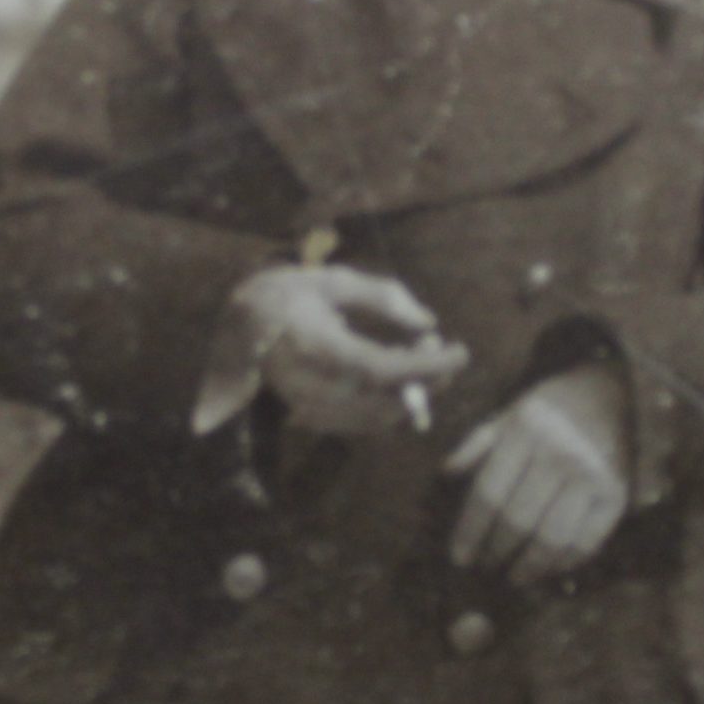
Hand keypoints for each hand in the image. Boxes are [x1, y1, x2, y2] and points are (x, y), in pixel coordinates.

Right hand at [235, 264, 467, 434]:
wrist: (242, 326)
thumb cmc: (291, 294)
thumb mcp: (335, 281)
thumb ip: (383, 298)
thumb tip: (428, 322)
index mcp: (317, 346)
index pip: (382, 368)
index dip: (425, 366)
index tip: (461, 351)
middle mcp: (312, 385)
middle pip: (384, 399)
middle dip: (424, 379)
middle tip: (439, 350)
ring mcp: (310, 408)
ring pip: (377, 417)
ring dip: (409, 393)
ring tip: (415, 357)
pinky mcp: (312, 419)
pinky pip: (363, 423)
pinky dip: (390, 405)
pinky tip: (396, 378)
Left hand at [444, 367, 629, 585]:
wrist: (609, 393)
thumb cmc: (549, 409)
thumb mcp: (507, 415)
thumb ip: (476, 444)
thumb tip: (445, 474)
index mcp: (525, 431)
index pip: (489, 493)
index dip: (470, 531)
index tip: (458, 558)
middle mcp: (560, 453)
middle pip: (518, 520)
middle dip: (496, 552)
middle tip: (485, 568)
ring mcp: (592, 476)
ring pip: (553, 538)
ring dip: (530, 567)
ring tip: (514, 577)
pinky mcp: (618, 494)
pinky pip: (588, 541)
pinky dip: (566, 563)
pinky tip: (550, 570)